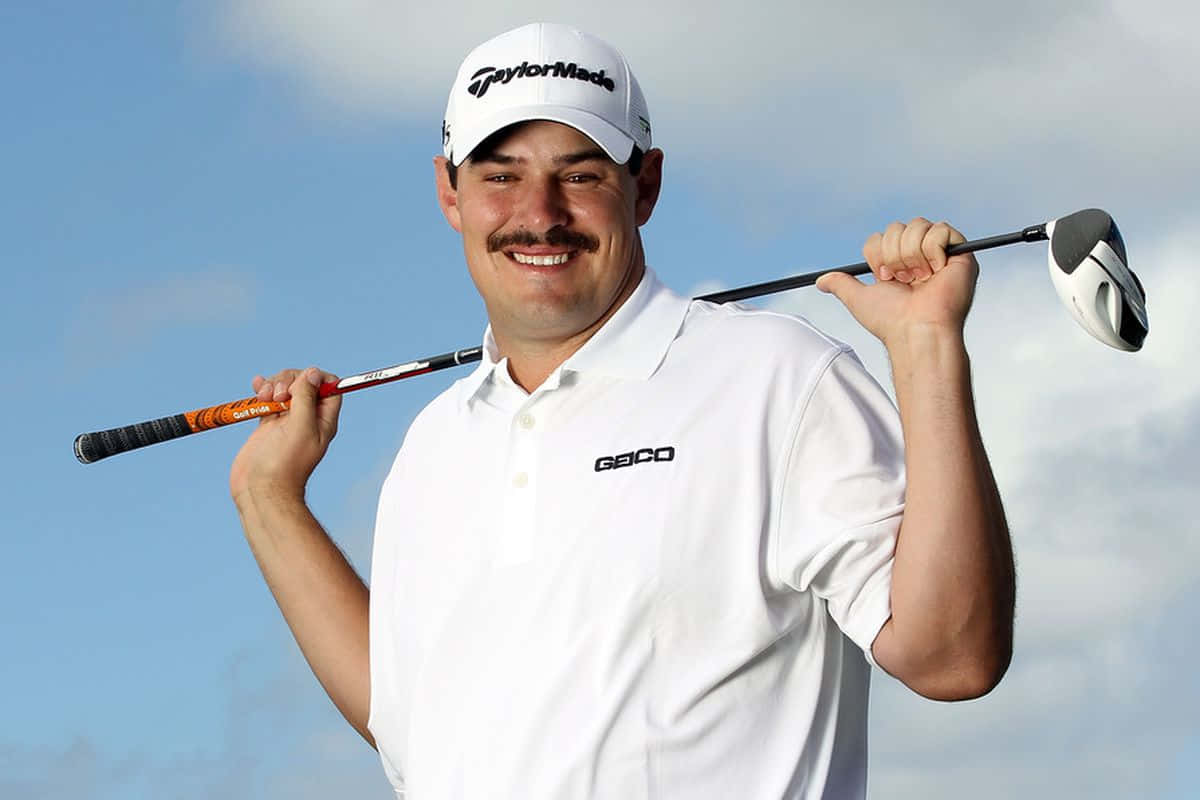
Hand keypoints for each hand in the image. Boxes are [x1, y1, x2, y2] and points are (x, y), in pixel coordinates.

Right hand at [229, 367, 341, 504]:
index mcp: (323, 419)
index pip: (330, 387)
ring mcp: (286, 421)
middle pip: (304, 383)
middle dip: (289, 380)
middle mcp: (307, 418)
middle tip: (279, 396)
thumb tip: (313, 373)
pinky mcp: (268, 425)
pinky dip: (262, 389)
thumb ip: (307, 398)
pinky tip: (256, 386)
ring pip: (284, 388)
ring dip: (273, 384)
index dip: (316, 378)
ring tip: (263, 397)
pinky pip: (268, 399)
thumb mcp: (301, 426)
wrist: (261, 489)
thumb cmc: (284, 464)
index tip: (300, 384)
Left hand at [816, 218, 978, 346]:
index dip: (878, 254)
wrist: (916, 330)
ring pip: (917, 225)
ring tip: (918, 278)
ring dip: (910, 255)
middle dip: (892, 254)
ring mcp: (941, 253)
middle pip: (898, 227)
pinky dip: (932, 252)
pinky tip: (936, 273)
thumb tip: (820, 281)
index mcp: (899, 263)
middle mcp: (920, 255)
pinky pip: (940, 230)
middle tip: (900, 279)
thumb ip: (841, 285)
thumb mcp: (858, 300)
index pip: (882, 236)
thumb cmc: (890, 321)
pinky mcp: (960, 252)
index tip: (883, 277)